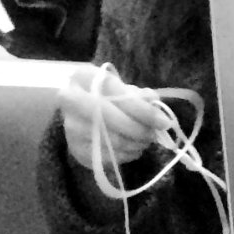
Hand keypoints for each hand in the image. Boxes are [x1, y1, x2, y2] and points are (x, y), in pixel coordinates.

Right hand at [59, 68, 174, 170]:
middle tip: (153, 134)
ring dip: (136, 143)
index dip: (142, 110)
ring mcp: (71, 126)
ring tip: (144, 140)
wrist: (80, 114)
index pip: (116, 93)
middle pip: (111, 118)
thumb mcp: (122, 90)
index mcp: (83, 77)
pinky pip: (110, 157)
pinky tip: (133, 148)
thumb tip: (154, 101)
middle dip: (138, 129)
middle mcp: (70, 99)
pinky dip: (128, 154)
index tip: (163, 122)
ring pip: (112, 140)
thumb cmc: (106, 98)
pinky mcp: (76, 149)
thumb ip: (139, 96)